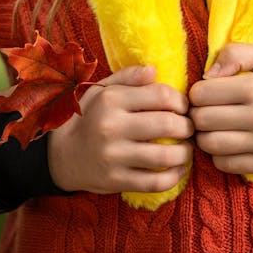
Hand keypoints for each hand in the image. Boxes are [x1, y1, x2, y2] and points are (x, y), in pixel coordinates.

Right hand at [47, 65, 192, 195]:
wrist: (62, 155)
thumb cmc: (89, 117)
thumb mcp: (101, 90)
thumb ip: (128, 77)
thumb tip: (155, 70)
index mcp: (112, 100)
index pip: (161, 95)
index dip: (180, 101)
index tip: (183, 107)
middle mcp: (112, 127)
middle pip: (168, 124)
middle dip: (188, 126)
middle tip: (190, 128)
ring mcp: (114, 157)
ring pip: (165, 156)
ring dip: (185, 152)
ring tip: (187, 148)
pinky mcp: (116, 181)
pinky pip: (155, 182)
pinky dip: (174, 176)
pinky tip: (179, 168)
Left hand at [188, 44, 252, 174]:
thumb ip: (235, 54)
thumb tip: (207, 74)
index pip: (202, 94)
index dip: (197, 92)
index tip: (205, 91)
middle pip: (202, 121)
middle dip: (197, 114)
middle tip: (205, 109)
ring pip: (210, 145)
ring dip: (204, 136)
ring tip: (213, 126)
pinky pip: (226, 165)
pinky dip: (218, 155)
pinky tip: (227, 142)